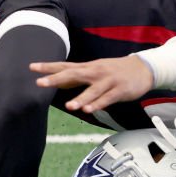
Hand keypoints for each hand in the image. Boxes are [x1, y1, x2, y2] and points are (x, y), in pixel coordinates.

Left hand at [30, 56, 153, 112]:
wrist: (144, 67)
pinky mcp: (119, 90)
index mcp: (88, 67)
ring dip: (81, 98)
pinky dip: (98, 104)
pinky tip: (89, 110)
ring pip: (92, 90)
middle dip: (57, 79)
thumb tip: (57, 80)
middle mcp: (96, 72)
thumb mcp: (96, 70)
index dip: (49, 67)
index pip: (65, 66)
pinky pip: (107, 98)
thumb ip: (78, 76)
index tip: (32, 67)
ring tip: (69, 106)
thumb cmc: (116, 70)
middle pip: (74, 74)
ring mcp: (108, 81)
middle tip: (41, 83)